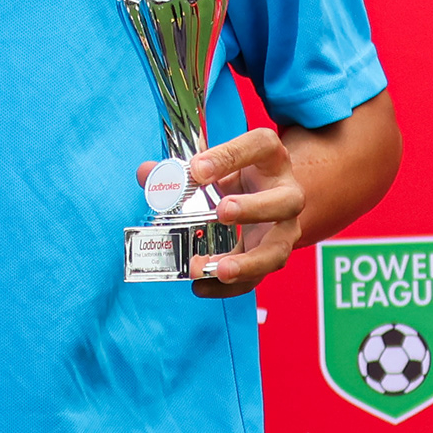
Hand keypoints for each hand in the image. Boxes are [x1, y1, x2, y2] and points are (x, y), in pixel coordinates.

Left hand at [166, 124, 304, 296]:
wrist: (261, 195)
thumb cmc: (232, 174)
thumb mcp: (210, 165)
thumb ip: (177, 169)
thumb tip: (146, 173)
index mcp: (269, 157)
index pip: (261, 145)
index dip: (231, 156)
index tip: (197, 169)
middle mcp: (285, 192)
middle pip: (286, 200)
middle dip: (255, 208)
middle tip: (222, 212)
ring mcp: (283, 229)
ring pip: (279, 248)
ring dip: (250, 261)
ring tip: (219, 268)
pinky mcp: (270, 257)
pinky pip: (257, 277)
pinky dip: (229, 287)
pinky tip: (201, 286)